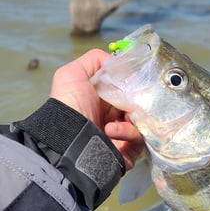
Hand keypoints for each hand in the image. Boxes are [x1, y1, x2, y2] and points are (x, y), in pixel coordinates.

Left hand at [50, 49, 143, 169]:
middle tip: (132, 99)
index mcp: (104, 100)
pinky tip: (111, 130)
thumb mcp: (72, 74)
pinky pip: (140, 138)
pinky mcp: (129, 149)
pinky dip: (128, 131)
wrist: (66, 139)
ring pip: (142, 120)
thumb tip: (120, 61)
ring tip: (117, 119)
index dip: (133, 83)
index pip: (127, 89)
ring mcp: (123, 134)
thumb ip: (95, 60)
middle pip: (138, 104)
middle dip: (137, 100)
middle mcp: (115, 116)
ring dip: (131, 117)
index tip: (137, 80)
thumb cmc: (70, 105)